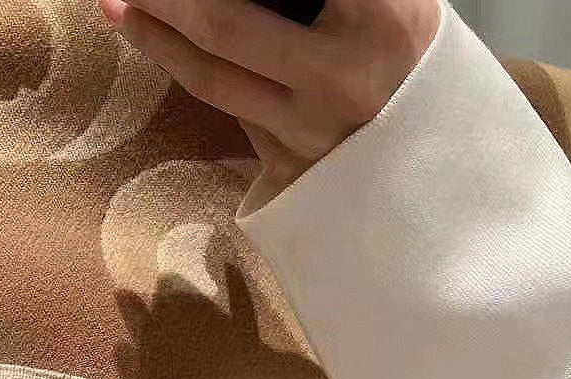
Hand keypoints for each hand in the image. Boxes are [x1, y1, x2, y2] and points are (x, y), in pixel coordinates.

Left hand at [98, 0, 440, 193]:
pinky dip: (192, 70)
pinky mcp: (293, 169)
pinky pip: (231, 112)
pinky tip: (161, 41)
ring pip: (213, 78)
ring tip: (120, 3)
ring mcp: (312, 132)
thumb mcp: (397, 1)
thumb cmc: (416, 59)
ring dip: (156, 36)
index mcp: (381, 19)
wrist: (449, 167)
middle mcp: (341, 79)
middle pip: (226, 26)